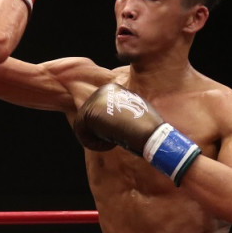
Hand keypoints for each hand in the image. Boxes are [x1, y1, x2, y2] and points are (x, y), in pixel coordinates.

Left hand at [74, 83, 200, 185]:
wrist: (150, 132)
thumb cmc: (148, 128)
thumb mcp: (134, 113)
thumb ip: (120, 112)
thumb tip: (112, 123)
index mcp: (113, 88)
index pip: (99, 110)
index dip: (108, 126)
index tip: (121, 133)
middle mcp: (102, 90)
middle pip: (89, 116)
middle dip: (100, 131)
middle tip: (117, 138)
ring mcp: (94, 100)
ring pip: (85, 126)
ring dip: (98, 138)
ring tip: (115, 141)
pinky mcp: (88, 113)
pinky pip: (82, 134)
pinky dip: (95, 144)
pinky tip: (110, 143)